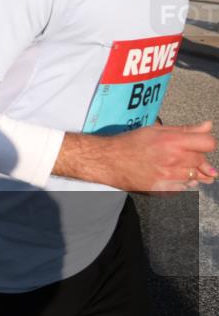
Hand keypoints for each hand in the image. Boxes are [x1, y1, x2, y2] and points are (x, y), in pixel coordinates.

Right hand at [59, 121, 215, 191]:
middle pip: (202, 161)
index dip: (204, 143)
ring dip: (188, 172)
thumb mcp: (155, 130)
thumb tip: (208, 126)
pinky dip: (179, 183)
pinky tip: (165, 176)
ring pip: (194, 177)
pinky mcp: (162, 190)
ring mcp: (168, 177)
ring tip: (171, 166)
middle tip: (178, 156)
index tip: (197, 145)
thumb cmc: (128, 143)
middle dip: (194, 159)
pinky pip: (183, 188)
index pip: (208, 143)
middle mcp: (173, 159)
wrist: (107, 160)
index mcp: (172, 141)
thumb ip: (185, 130)